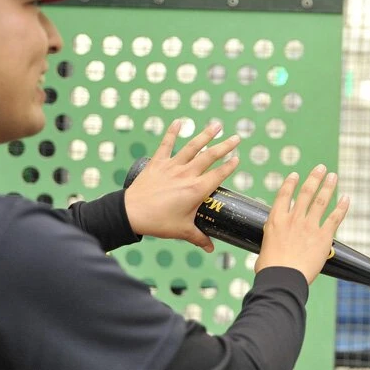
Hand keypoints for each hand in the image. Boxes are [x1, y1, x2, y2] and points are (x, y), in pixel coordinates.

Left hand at [124, 120, 240, 251]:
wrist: (131, 214)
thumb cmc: (158, 222)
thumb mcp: (182, 231)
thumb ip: (199, 238)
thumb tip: (211, 248)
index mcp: (196, 190)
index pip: (219, 175)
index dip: (230, 166)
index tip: (238, 159)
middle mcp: (187, 174)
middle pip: (210, 156)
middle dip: (226, 146)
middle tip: (237, 137)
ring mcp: (172, 166)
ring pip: (192, 147)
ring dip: (205, 134)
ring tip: (217, 125)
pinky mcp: (158, 163)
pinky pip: (166, 144)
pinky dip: (172, 132)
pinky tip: (179, 121)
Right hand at [255, 165, 349, 283]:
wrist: (283, 277)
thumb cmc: (270, 269)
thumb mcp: (264, 249)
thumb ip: (271, 241)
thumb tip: (269, 247)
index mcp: (276, 220)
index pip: (283, 195)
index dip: (290, 183)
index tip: (295, 175)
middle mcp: (293, 219)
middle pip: (305, 193)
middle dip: (314, 178)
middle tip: (321, 168)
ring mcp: (309, 226)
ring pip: (321, 200)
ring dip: (328, 186)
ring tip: (333, 176)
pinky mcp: (323, 236)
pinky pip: (335, 217)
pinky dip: (342, 207)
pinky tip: (346, 198)